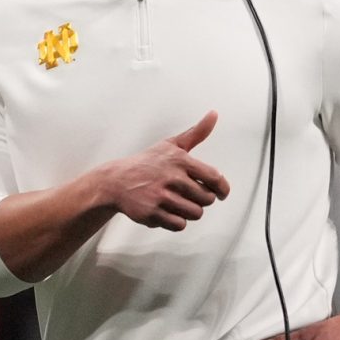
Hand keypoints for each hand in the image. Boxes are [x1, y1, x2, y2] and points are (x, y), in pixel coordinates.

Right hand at [106, 111, 229, 230]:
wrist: (116, 181)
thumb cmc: (147, 163)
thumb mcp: (170, 145)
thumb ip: (196, 133)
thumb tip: (214, 114)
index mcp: (179, 160)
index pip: (214, 177)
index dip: (222, 188)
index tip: (222, 193)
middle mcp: (171, 178)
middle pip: (206, 199)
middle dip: (201, 199)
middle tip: (189, 194)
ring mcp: (161, 196)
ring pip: (195, 214)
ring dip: (189, 211)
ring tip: (177, 202)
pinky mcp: (152, 213)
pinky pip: (180, 225)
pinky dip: (176, 221)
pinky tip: (167, 211)